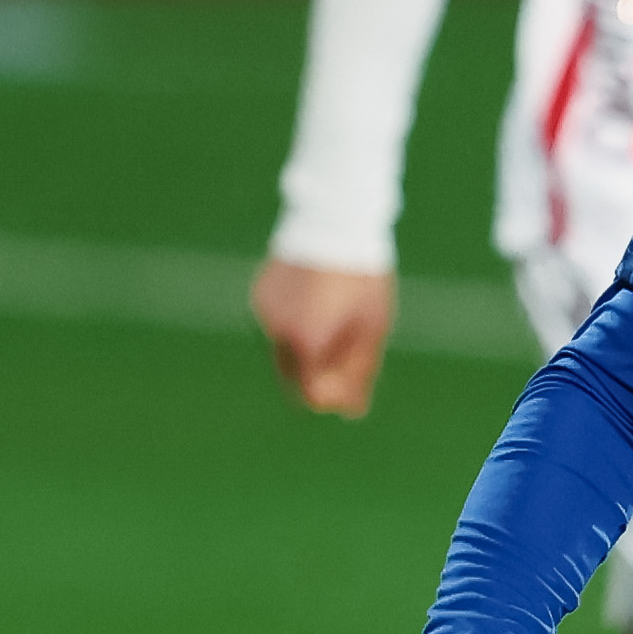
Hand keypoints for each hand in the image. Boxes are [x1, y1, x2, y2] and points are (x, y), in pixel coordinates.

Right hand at [252, 256, 396, 418]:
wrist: (334, 221)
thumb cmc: (362, 279)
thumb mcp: (371, 328)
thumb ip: (359, 374)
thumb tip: (351, 412)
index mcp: (307, 344)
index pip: (310, 395)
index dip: (331, 398)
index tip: (349, 390)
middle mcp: (278, 332)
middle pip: (293, 375)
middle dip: (317, 375)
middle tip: (346, 353)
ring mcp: (265, 313)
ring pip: (284, 349)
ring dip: (306, 347)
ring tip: (333, 313)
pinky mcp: (260, 295)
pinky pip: (276, 322)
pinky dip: (294, 322)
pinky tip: (315, 299)